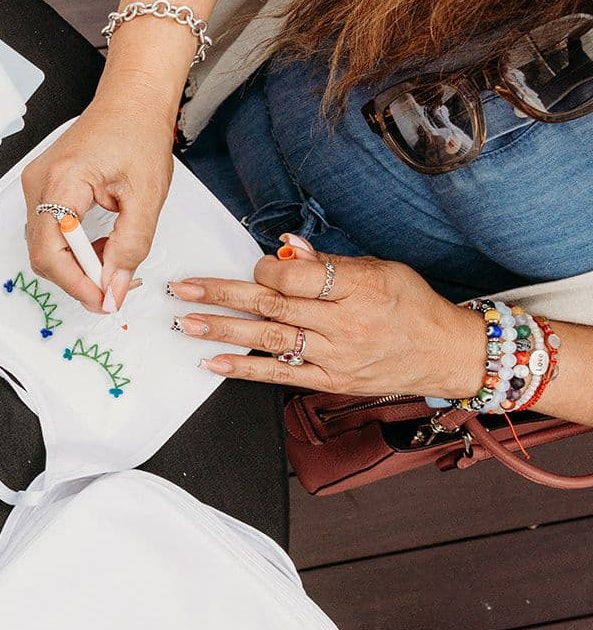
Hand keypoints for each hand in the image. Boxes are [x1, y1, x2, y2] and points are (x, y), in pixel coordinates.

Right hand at [22, 88, 175, 313]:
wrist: (131, 101)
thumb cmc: (138, 133)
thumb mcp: (146, 196)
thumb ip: (131, 247)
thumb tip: (114, 286)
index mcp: (62, 181)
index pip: (52, 251)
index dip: (76, 283)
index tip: (104, 299)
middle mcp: (39, 184)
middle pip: (43, 253)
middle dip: (77, 278)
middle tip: (112, 290)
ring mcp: (37, 185)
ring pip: (46, 246)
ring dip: (78, 264)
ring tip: (113, 263)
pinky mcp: (44, 187)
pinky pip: (50, 231)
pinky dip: (75, 247)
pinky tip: (101, 246)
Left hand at [168, 237, 484, 399]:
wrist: (446, 352)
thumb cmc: (412, 305)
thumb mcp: (381, 269)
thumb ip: (328, 262)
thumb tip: (285, 248)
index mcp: (360, 288)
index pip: (297, 277)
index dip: (265, 271)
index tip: (251, 267)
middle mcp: (346, 323)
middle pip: (273, 306)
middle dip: (221, 295)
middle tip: (183, 289)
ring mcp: (336, 355)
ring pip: (269, 340)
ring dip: (222, 331)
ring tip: (187, 322)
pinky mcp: (331, 381)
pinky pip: (279, 375)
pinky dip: (243, 369)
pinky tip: (212, 362)